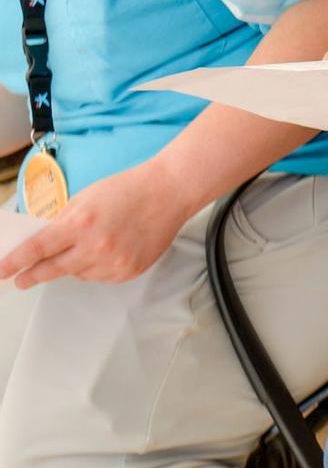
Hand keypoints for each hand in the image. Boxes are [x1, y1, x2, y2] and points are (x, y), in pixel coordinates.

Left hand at [0, 162, 197, 287]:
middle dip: (33, 275)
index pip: (37, 249)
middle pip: (52, 270)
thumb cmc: (130, 189)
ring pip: (78, 275)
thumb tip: (43, 244)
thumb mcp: (85, 198)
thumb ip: (63, 222)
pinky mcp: (129, 271)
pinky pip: (100, 277)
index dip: (14, 262)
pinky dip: (98, 267)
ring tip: (93, 244)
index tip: (3, 270)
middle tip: (23, 279)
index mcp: (80, 224)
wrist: (170, 192)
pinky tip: (110, 249)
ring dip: (75, 265)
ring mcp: (114, 262)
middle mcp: (96, 247)